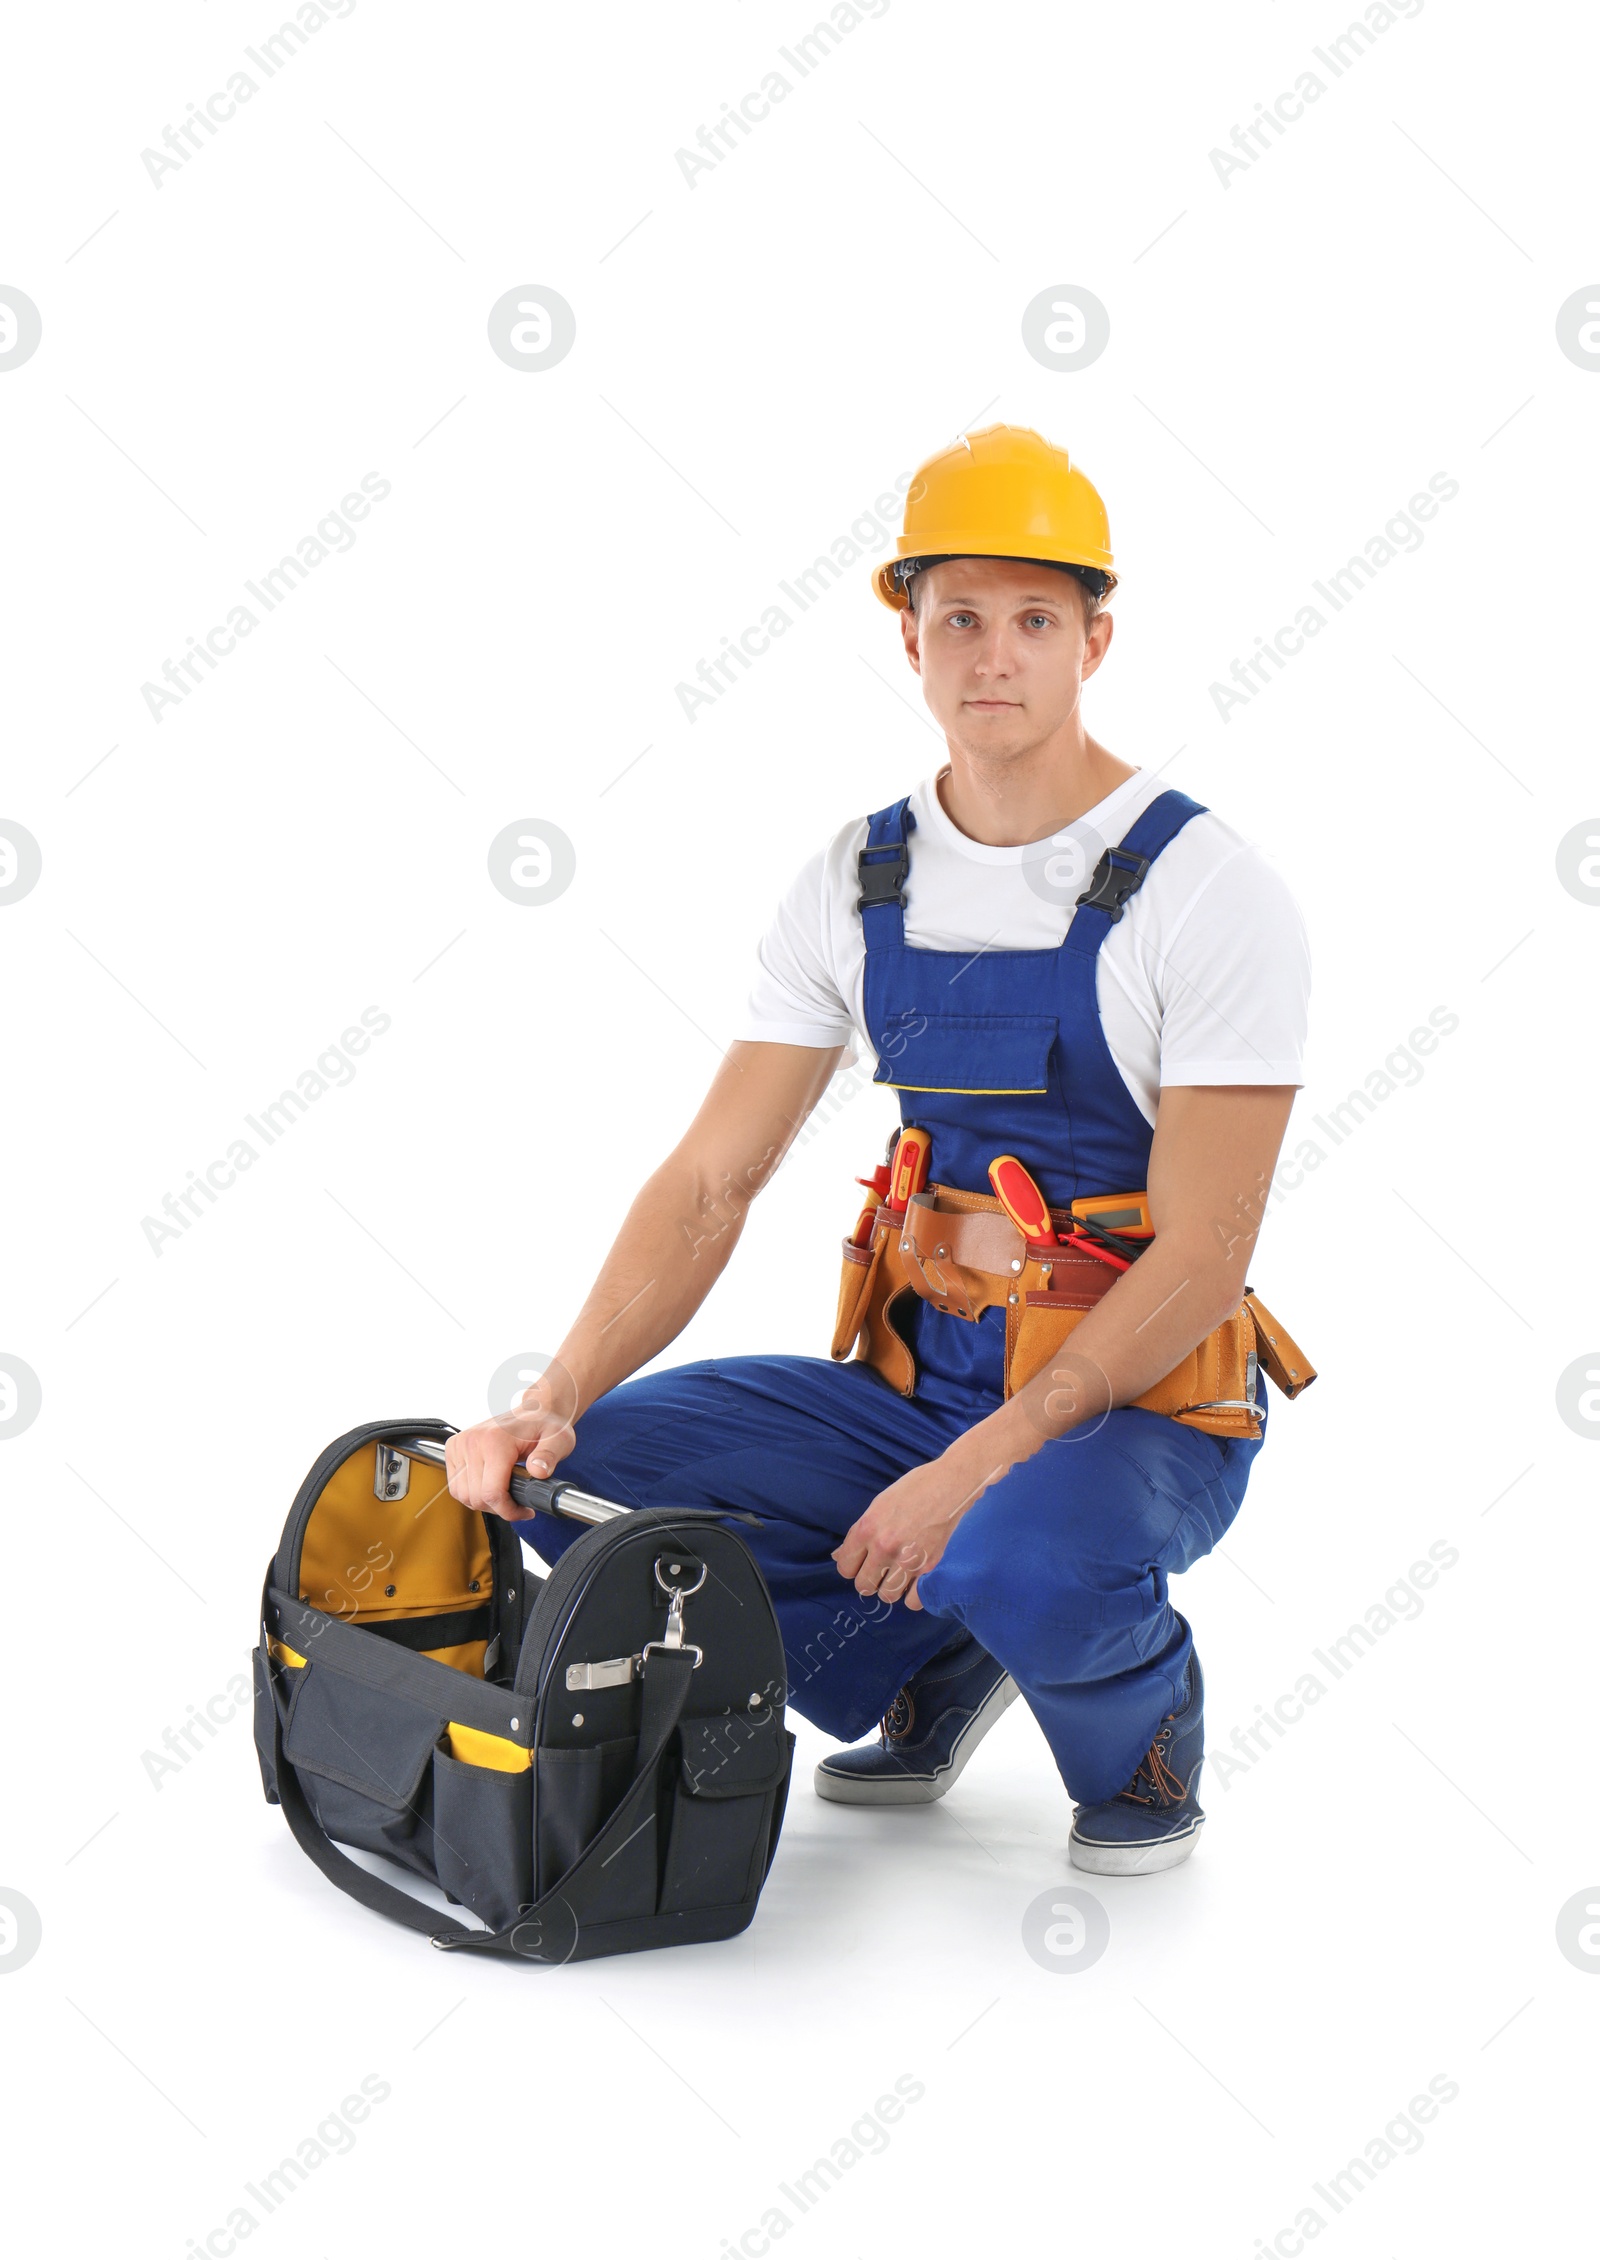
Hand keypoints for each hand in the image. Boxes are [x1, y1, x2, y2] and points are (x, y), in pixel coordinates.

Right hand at [445, 1370, 577, 1519]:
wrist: (532, 1410)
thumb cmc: (545, 1425)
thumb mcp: (559, 1439)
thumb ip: (549, 1456)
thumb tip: (538, 1471)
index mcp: (495, 1440)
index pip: (492, 1492)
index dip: (508, 1510)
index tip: (524, 1511)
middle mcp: (473, 1441)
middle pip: (476, 1497)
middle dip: (498, 1508)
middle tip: (517, 1503)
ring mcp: (460, 1444)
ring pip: (462, 1494)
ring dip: (483, 1502)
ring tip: (504, 1495)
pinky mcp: (454, 1448)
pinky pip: (455, 1485)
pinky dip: (471, 1493)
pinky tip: (490, 1487)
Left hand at [832, 1451, 996, 1609]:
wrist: (948, 1486)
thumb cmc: (913, 1490)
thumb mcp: (878, 1505)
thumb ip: (858, 1533)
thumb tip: (839, 1556)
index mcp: (867, 1529)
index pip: (845, 1567)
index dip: (851, 1566)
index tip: (860, 1563)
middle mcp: (884, 1547)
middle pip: (864, 1586)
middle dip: (869, 1580)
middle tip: (878, 1570)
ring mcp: (907, 1559)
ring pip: (886, 1596)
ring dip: (889, 1588)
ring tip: (895, 1576)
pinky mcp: (928, 1566)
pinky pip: (913, 1600)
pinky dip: (912, 1596)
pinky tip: (912, 1583)